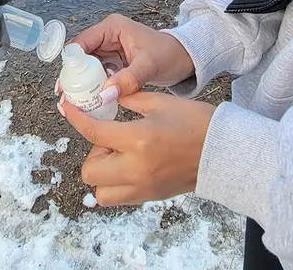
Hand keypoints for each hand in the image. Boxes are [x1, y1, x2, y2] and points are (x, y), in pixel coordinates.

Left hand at [60, 92, 216, 205]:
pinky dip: (115, 184)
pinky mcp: (150, 197)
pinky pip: (118, 198)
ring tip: (120, 156)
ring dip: (102, 173)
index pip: (93, 133)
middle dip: (93, 152)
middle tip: (110, 139)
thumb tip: (106, 94)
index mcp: (138, 139)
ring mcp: (142, 187)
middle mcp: (136, 168)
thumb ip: (129, 98)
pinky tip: (129, 165)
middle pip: (89, 170)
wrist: (224, 151)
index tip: (68, 109)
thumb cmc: (197, 123)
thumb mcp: (160, 102)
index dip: (75, 118)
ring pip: (100, 192)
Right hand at [72, 14, 195, 97]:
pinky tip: (89, 100)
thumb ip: (128, 79)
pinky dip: (93, 86)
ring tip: (74, 102)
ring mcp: (109, 48)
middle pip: (81, 55)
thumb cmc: (169, 54)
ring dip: (81, 83)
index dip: (72, 62)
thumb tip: (105, 95)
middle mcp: (107, 36)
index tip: (66, 83)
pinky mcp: (113, 61)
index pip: (83, 42)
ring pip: (87, 66)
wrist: (184, 59)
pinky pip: (97, 74)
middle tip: (66, 97)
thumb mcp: (148, 66)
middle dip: (73, 75)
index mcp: (112, 27)